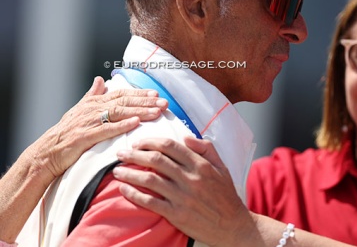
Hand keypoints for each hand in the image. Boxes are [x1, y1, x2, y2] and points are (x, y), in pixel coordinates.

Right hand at [28, 76, 167, 179]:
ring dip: (139, 111)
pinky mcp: (84, 136)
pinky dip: (122, 125)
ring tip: (156, 112)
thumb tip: (100, 79)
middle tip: (164, 103)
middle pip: (124, 102)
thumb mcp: (79, 109)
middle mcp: (93, 109)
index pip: (121, 94)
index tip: (156, 94)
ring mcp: (89, 122)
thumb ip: (92, 94)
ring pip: (118, 113)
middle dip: (146, 102)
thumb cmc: (66, 132)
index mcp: (94, 102)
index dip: (139, 94)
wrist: (47, 152)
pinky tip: (136, 123)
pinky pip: (106, 130)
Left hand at [113, 137, 255, 246]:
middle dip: (134, 154)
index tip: (138, 142)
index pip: (170, 146)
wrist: (233, 225)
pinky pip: (150, 202)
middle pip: (156, 160)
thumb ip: (206, 148)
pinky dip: (134, 194)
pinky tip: (124, 189)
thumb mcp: (221, 166)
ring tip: (117, 171)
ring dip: (130, 173)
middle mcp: (190, 178)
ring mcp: (182, 197)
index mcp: (200, 164)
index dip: (150, 141)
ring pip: (150, 179)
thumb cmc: (226, 195)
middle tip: (121, 153)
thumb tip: (186, 137)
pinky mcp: (177, 214)